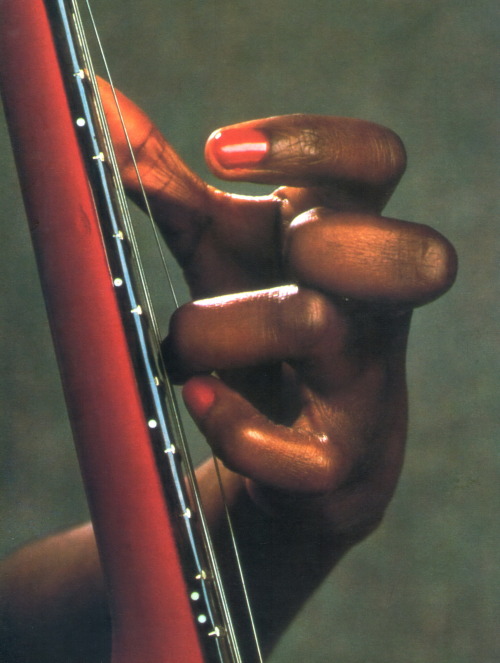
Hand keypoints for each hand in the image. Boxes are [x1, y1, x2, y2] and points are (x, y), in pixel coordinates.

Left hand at [102, 83, 456, 547]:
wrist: (297, 453)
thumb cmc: (258, 328)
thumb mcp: (217, 252)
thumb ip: (167, 184)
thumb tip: (100, 103)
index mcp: (352, 241)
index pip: (377, 162)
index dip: (310, 142)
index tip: (218, 150)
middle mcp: (375, 310)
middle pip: (408, 254)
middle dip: (329, 240)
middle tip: (281, 249)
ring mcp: (363, 387)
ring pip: (317, 331)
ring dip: (220, 328)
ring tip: (184, 344)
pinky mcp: (337, 461)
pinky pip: (298, 451)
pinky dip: (231, 422)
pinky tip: (197, 397)